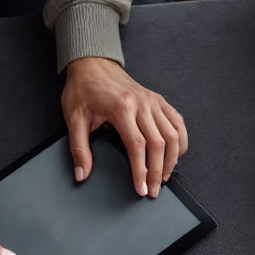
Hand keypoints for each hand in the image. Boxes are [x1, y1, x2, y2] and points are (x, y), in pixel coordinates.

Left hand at [62, 56, 187, 198]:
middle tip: (154, 190)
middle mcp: (141, 103)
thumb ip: (79, 149)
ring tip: (164, 177)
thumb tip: (82, 174)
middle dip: (158, 171)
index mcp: (121, 108)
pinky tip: (176, 154)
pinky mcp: (158, 99)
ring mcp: (153, 100)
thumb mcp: (74, 119)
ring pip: (172, 134)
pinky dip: (180, 140)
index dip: (141, 171)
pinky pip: (177, 122)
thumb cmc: (83, 89)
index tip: (142, 188)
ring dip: (172, 159)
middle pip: (158, 143)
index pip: (137, 147)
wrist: (92, 63)